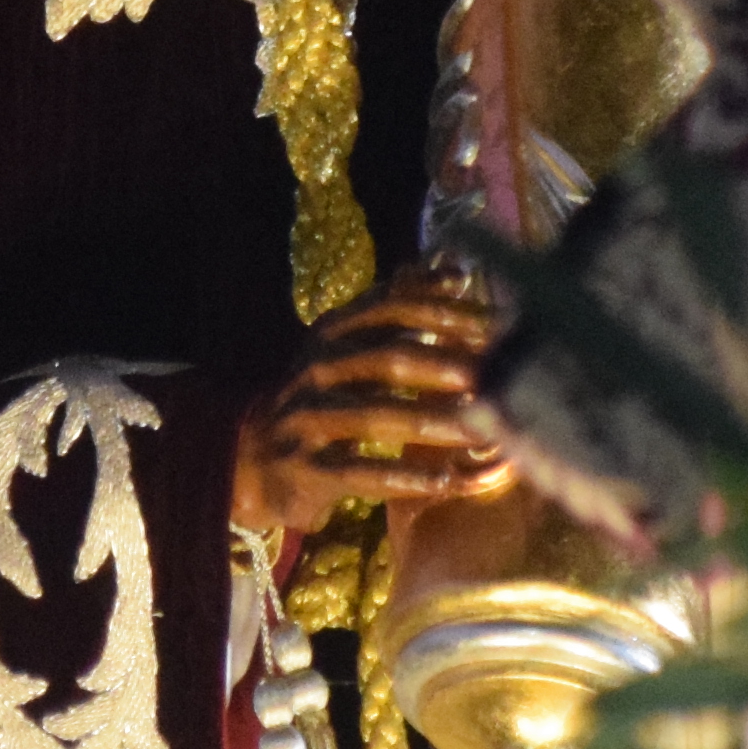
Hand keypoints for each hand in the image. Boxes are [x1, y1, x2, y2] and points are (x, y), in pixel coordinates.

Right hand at [233, 266, 512, 550]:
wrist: (251, 461)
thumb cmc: (318, 398)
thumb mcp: (347, 345)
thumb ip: (397, 309)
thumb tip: (453, 267)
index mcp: (332, 332)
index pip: (390, 308)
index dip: (443, 311)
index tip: (495, 321)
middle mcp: (318, 369)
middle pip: (387, 358)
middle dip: (445, 364)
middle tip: (496, 375)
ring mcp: (309, 419)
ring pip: (378, 416)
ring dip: (436, 422)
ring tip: (486, 430)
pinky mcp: (308, 470)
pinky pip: (364, 473)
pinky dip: (408, 477)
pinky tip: (448, 480)